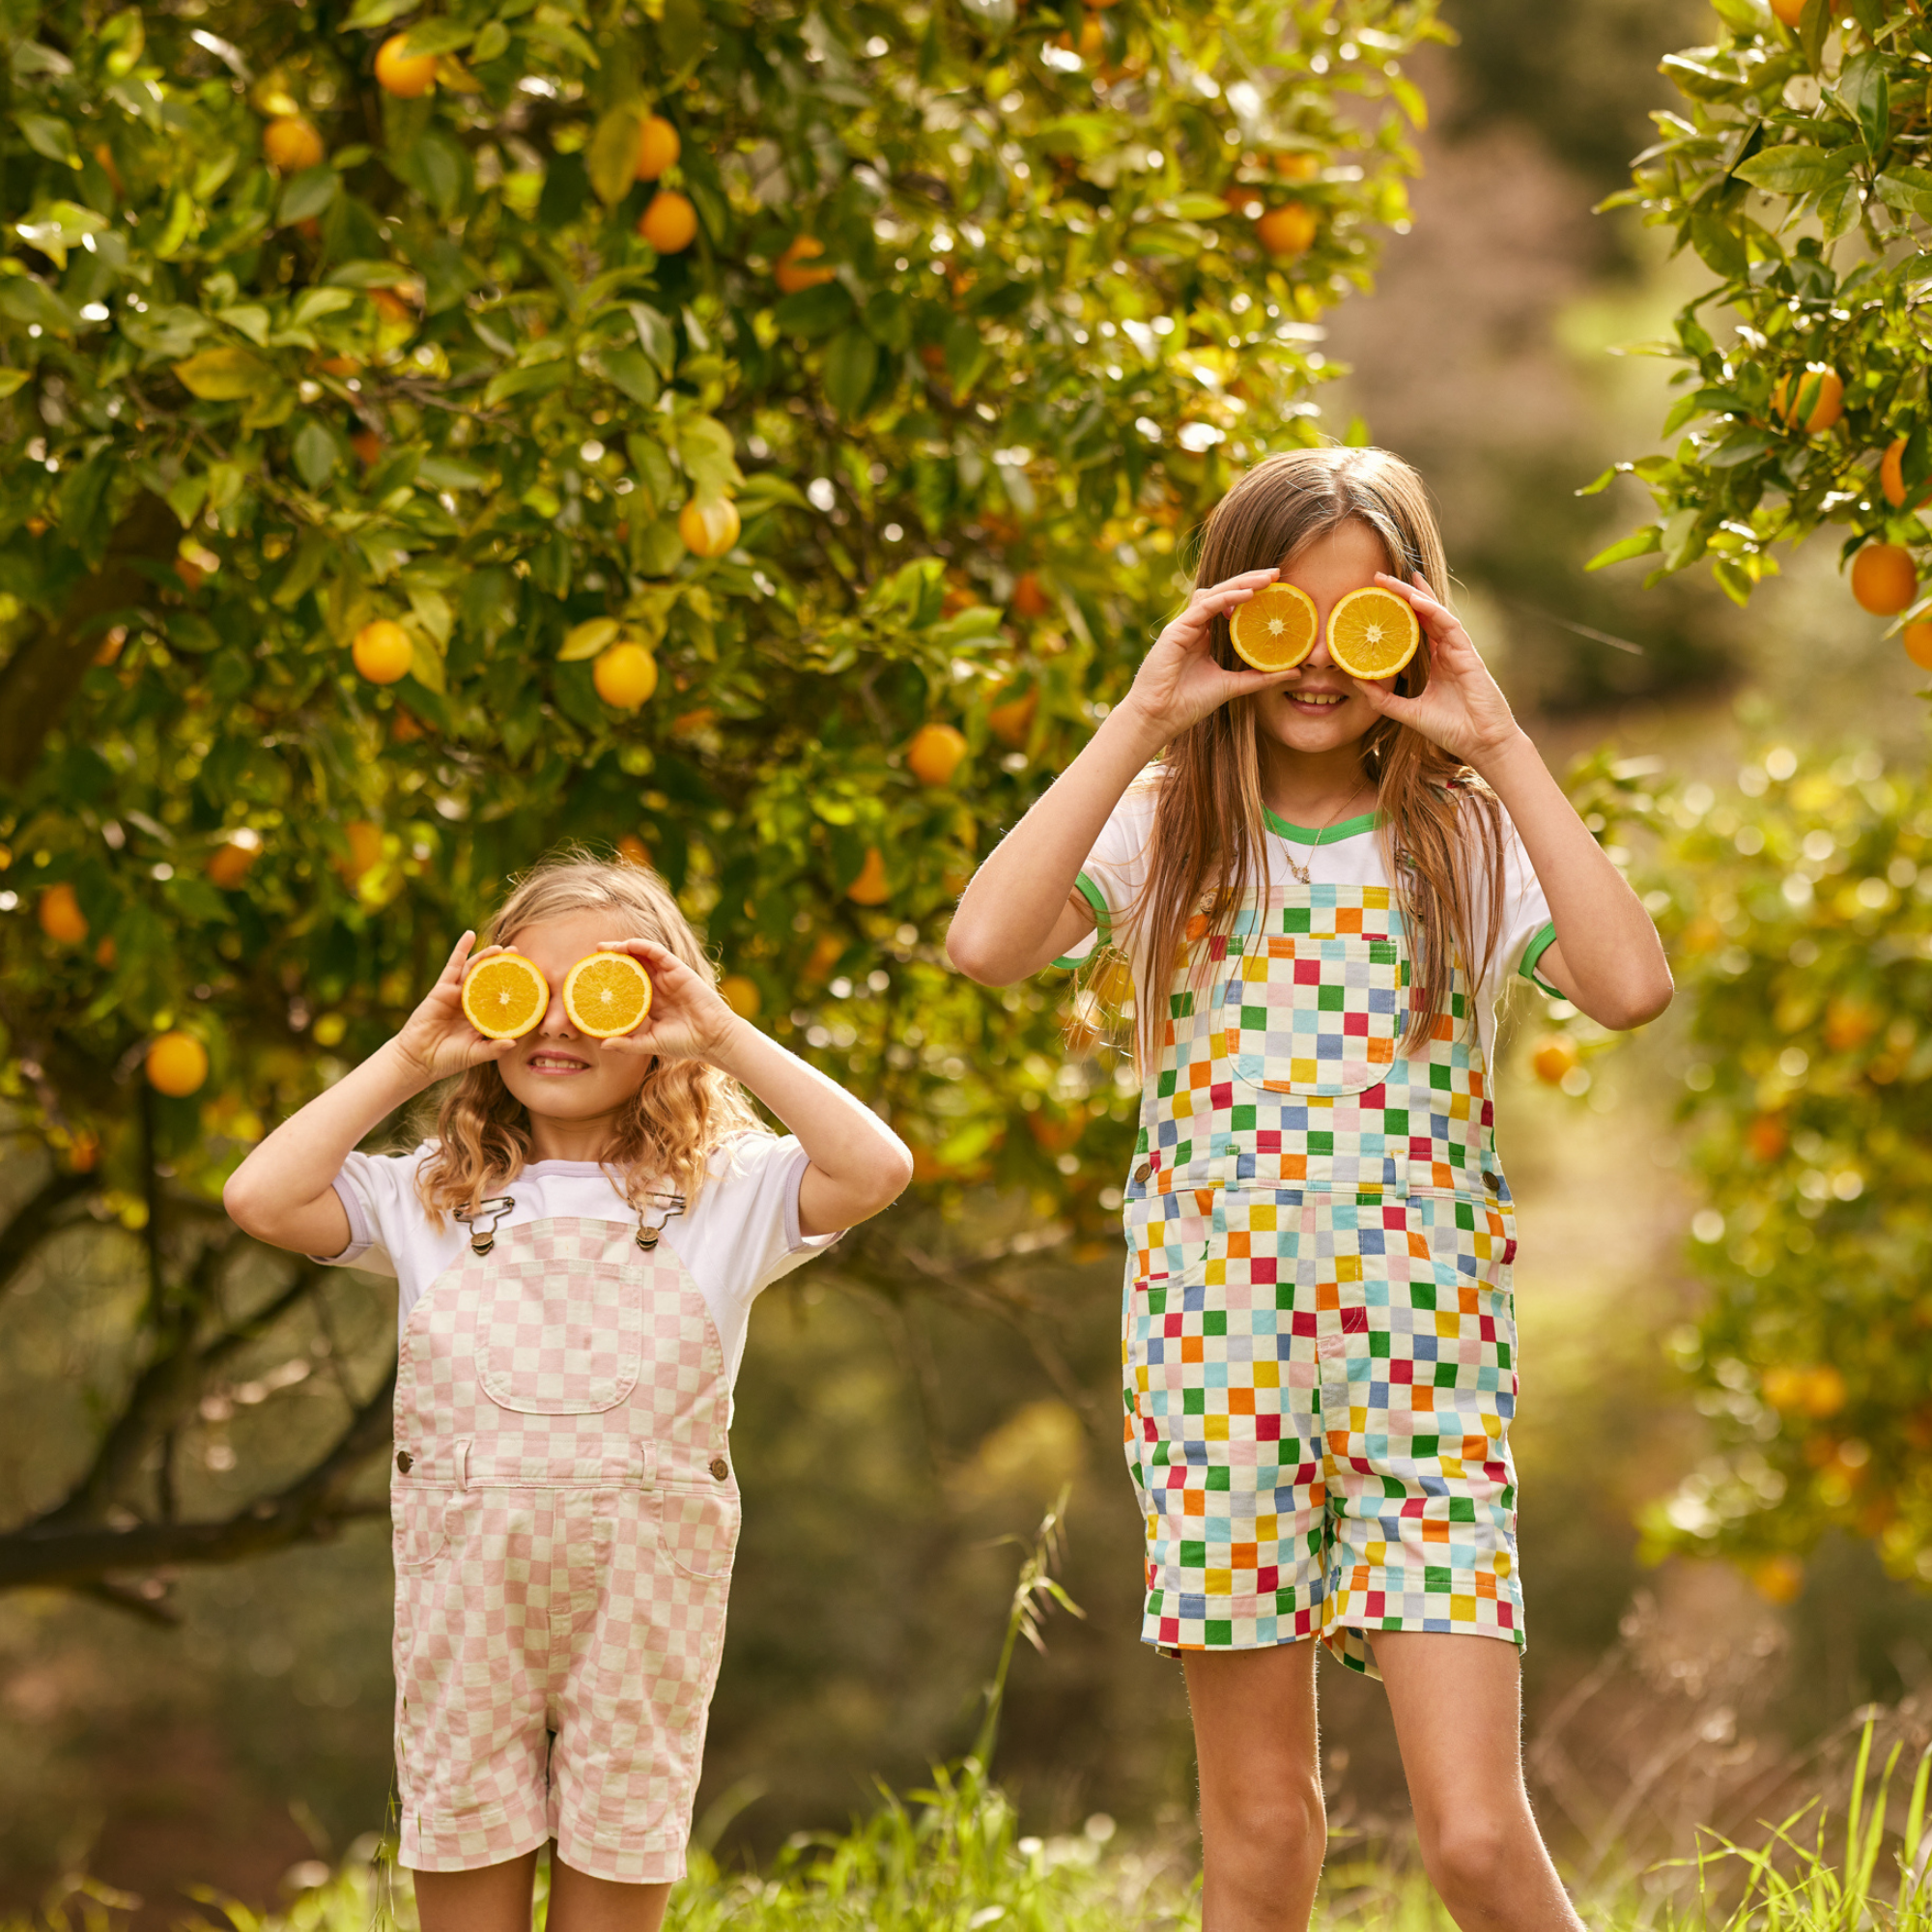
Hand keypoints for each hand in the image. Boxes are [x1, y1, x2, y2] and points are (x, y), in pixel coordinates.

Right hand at [392, 933, 519, 1084]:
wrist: (418, 1059)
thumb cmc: (448, 1059)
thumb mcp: (475, 1054)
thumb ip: (493, 1049)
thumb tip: (513, 1042)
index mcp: (483, 1017)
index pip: (503, 998)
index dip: (515, 986)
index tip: (531, 976)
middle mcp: (472, 1003)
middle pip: (491, 979)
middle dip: (504, 966)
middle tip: (519, 953)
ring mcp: (457, 994)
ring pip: (475, 970)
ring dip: (487, 956)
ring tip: (501, 947)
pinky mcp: (442, 989)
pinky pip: (453, 965)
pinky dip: (461, 949)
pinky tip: (470, 935)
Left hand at [596, 939, 741, 1065]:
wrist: (712, 1039)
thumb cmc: (685, 1043)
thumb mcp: (650, 1043)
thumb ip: (627, 1043)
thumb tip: (602, 1045)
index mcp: (652, 1002)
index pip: (627, 984)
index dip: (611, 978)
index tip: (592, 977)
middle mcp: (659, 986)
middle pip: (633, 966)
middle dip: (613, 959)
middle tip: (594, 955)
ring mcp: (668, 977)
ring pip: (643, 956)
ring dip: (624, 948)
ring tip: (604, 947)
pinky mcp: (679, 969)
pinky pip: (658, 952)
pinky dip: (642, 945)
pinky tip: (627, 944)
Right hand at [1122, 568, 1308, 740]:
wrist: (1158, 718)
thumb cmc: (1187, 704)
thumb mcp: (1232, 686)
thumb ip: (1260, 678)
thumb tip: (1295, 672)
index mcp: (1203, 636)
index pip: (1227, 604)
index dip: (1250, 592)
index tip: (1278, 587)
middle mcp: (1193, 626)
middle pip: (1222, 592)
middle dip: (1249, 580)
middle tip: (1276, 573)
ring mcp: (1183, 626)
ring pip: (1213, 593)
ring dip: (1240, 583)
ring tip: (1266, 580)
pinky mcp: (1176, 631)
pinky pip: (1204, 607)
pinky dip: (1225, 598)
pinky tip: (1246, 595)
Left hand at [1344, 573, 1524, 771]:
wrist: (1481, 744)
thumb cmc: (1451, 729)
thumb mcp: (1408, 712)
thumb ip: (1383, 699)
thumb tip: (1356, 680)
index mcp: (1436, 662)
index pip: (1415, 628)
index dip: (1398, 611)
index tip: (1376, 597)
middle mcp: (1447, 651)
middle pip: (1424, 614)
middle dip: (1403, 594)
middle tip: (1379, 577)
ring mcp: (1459, 650)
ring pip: (1436, 613)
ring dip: (1415, 595)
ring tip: (1394, 580)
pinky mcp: (1468, 654)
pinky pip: (1449, 625)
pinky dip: (1433, 611)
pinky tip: (1416, 600)